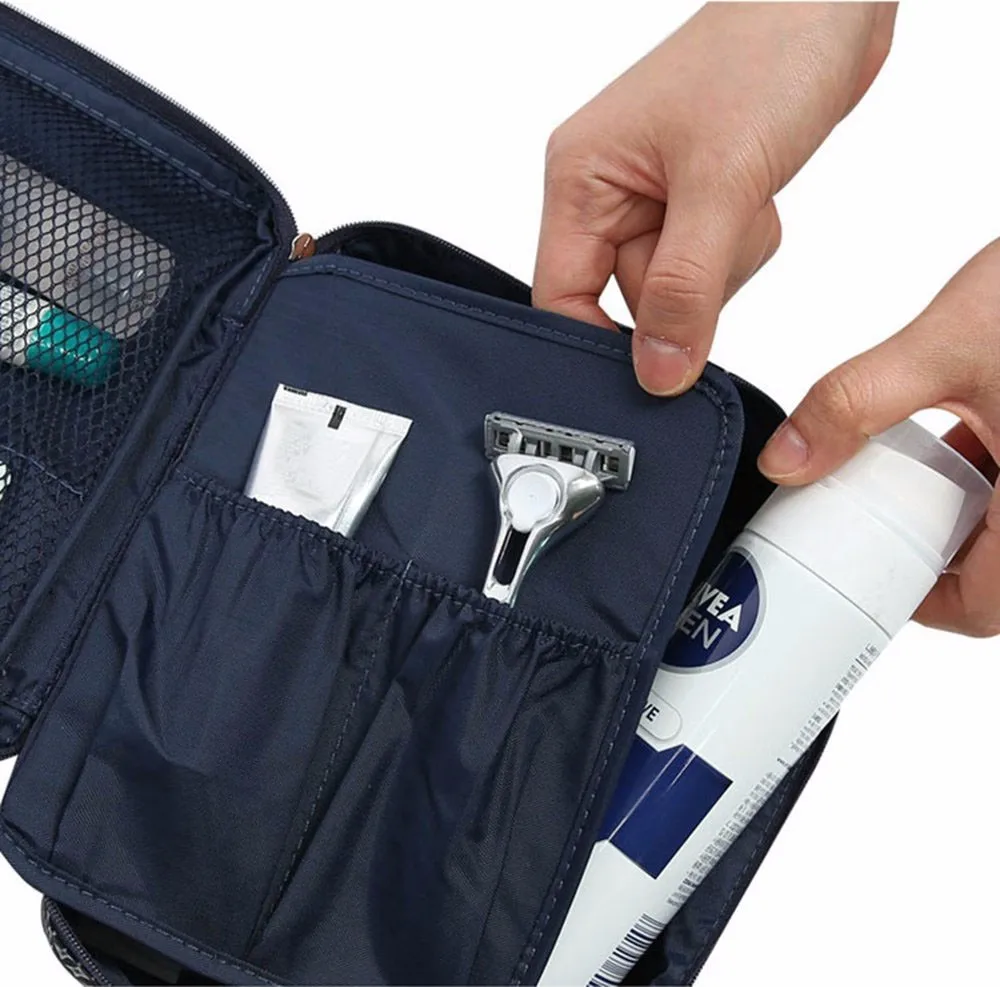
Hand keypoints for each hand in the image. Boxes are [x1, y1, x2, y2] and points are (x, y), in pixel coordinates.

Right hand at [533, 2, 896, 394]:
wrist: (831, 1)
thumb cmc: (766, 53)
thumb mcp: (721, 183)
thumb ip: (684, 288)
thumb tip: (656, 371)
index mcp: (579, 179)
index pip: (560, 297)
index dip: (598, 342)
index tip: (650, 370)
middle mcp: (605, 193)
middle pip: (627, 299)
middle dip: (686, 284)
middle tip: (724, 226)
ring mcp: (651, 199)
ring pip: (675, 290)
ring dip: (722, 264)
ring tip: (744, 196)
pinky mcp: (693, 203)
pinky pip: (709, 267)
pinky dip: (742, 246)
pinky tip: (755, 195)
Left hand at [759, 241, 999, 636]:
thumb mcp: (953, 346)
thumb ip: (859, 402)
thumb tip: (789, 458)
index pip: (981, 610)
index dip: (919, 605)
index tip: (870, 575)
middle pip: (997, 579)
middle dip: (936, 555)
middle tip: (882, 525)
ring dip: (964, 515)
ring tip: (913, 480)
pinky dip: (995, 478)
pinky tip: (965, 436)